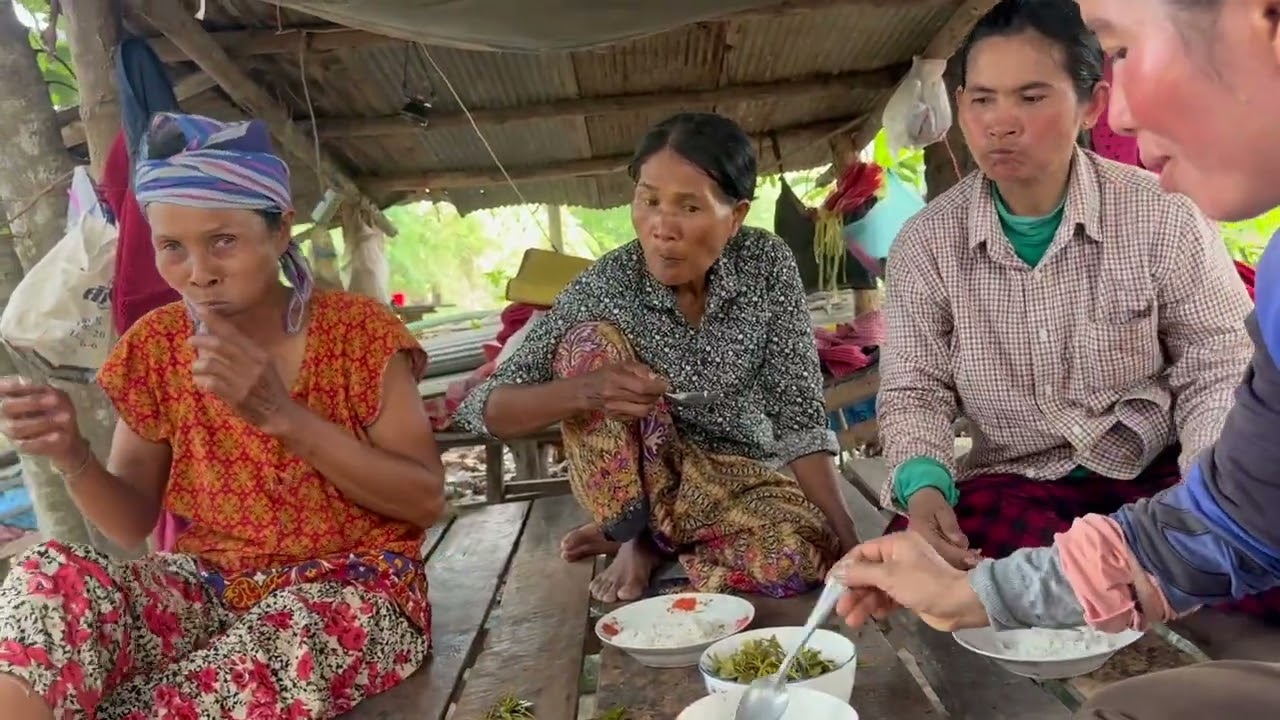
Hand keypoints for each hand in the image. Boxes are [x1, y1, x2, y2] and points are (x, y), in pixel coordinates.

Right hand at [0, 377, 87, 468]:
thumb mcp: (56, 395)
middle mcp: (4, 414)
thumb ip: (45, 390)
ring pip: (17, 427)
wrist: (65, 434)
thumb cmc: (56, 409)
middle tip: (55, 399)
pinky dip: (44, 439)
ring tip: (66, 417)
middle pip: (7, 406)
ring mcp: (10, 431)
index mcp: (11, 397)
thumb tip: (34, 385)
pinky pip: (28, 444)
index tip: (28, 382)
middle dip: (31, 402)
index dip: (11, 385)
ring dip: (43, 421)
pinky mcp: (21, 446)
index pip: (2, 388)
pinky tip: (59, 435)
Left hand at [187, 310, 298, 434]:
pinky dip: (201, 380)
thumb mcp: (266, 366)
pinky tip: (200, 381)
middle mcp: (253, 365)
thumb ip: (247, 353)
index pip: (234, 333)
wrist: (279, 414)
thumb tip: (221, 338)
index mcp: (260, 355)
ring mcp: (244, 382)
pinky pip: (211, 384)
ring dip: (199, 365)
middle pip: (221, 346)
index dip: (216, 321)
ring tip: (197, 368)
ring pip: (212, 365)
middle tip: (191, 340)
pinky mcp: (236, 397)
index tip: (200, 310)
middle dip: (202, 340)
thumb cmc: (270, 388)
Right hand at [576, 361, 668, 417]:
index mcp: (616, 379)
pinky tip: (638, 403)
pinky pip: (636, 417)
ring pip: (643, 411)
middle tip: (658, 389)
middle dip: (656, 395)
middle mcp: (615, 396)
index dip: (658, 387)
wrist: (583, 392)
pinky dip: (641, 410)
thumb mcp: (619, 364)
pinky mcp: (616, 417)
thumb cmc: (602, 375)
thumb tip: (655, 377)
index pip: (643, 387)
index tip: (664, 385)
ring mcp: (615, 409)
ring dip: (651, 404)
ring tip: (650, 397)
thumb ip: (639, 368)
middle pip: (645, 400)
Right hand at [831, 531, 987, 631]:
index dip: (845, 568)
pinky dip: (879, 607)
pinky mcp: (910, 594)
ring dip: (863, 604)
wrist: (960, 603)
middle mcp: (898, 558)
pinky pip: (888, 598)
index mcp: (894, 545)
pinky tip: (872, 618)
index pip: (861, 553)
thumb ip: (860, 573)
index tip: (830, 585)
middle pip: (867, 573)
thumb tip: (837, 572)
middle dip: (853, 592)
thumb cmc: (924, 583)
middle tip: (839, 609)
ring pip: (876, 589)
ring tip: (852, 622)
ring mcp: (905, 577)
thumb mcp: (888, 575)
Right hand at [907, 487, 980, 568]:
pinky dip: (957, 557)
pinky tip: (969, 556)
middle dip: (962, 561)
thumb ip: (950, 526)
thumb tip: (961, 544)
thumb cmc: (931, 502)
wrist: (920, 498)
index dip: (959, 555)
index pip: (942, 549)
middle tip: (979, 560)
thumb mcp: (942, 509)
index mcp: (922, 534)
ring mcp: (924, 548)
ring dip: (961, 561)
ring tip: (977, 558)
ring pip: (944, 559)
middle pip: (943, 559)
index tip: (974, 559)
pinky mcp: (930, 549)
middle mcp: (921, 545)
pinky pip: (944, 556)